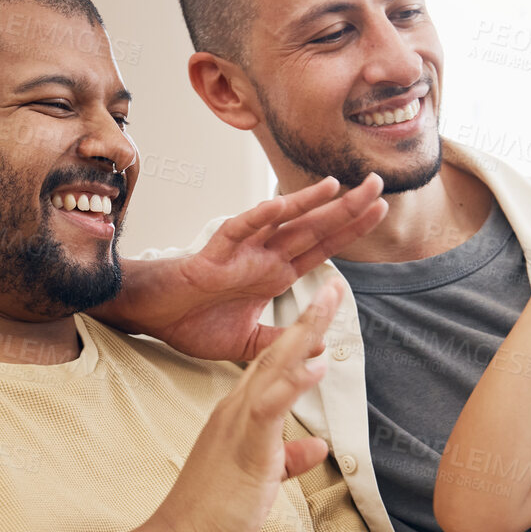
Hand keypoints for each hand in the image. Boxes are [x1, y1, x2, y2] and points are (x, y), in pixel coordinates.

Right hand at [103, 175, 386, 360]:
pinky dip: (259, 217)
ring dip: (309, 204)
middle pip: (312, 229)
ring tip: (339, 185)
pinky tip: (280, 203)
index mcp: (275, 273)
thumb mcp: (248, 344)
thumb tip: (318, 347)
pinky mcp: (213, 256)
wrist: (150, 319)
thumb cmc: (192, 322)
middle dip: (346, 208)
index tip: (380, 210)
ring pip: (281, 223)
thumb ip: (282, 341)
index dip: (351, 229)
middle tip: (378, 184)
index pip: (322, 248)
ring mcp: (241, 253)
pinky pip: (238, 231)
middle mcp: (264, 257)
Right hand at [154, 282, 343, 531]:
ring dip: (304, 334)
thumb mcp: (261, 479)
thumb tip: (316, 446)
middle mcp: (235, 410)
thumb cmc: (213, 516)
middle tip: (335, 286)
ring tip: (329, 302)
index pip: (273, 366)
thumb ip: (287, 457)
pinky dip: (294, 384)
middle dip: (308, 319)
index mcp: (238, 415)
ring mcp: (236, 426)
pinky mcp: (243, 449)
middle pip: (276, 354)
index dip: (300, 336)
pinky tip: (316, 364)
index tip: (324, 309)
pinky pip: (270, 408)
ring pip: (274, 369)